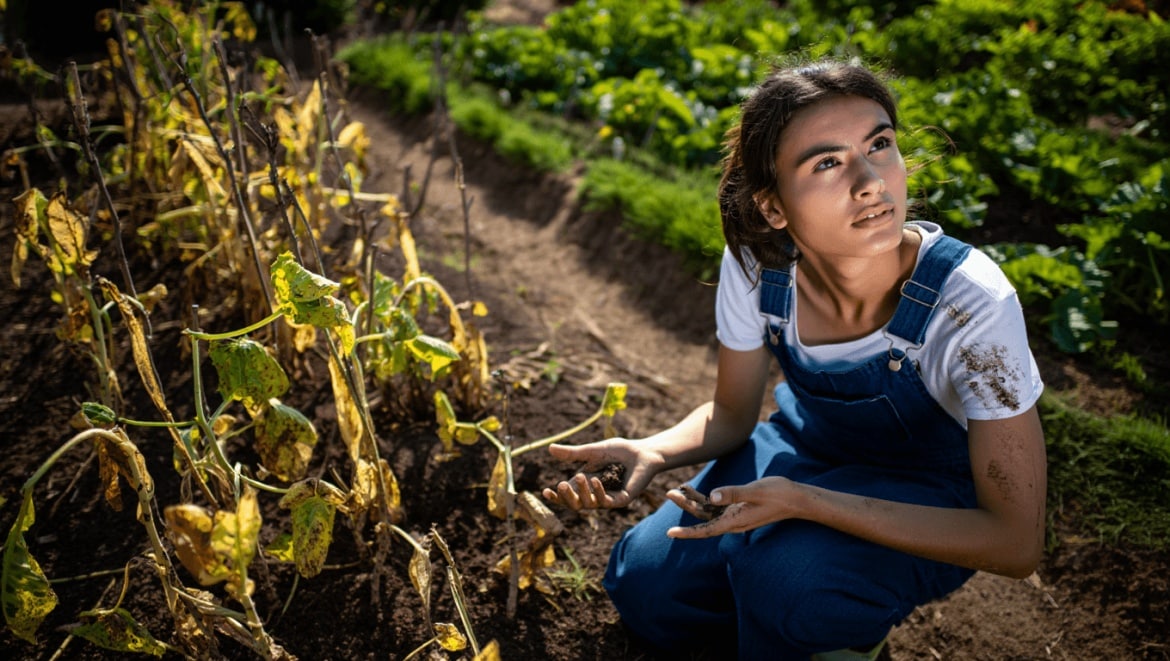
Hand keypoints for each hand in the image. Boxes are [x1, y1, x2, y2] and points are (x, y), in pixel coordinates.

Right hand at [541, 439, 659, 509]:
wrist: (643, 452)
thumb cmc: (620, 451)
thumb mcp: (592, 451)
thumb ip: (573, 454)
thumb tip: (550, 448)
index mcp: (586, 485)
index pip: (567, 495)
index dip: (556, 496)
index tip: (545, 492)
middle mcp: (596, 495)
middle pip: (575, 504)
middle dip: (566, 497)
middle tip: (560, 485)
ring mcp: (608, 499)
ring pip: (588, 504)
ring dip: (582, 492)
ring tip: (579, 476)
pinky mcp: (622, 500)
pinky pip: (606, 501)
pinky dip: (599, 491)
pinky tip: (595, 479)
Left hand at [666, 476, 798, 537]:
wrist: (796, 499)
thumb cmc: (779, 494)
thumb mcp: (756, 491)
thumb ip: (734, 493)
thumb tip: (712, 495)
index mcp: (736, 521)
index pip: (706, 530)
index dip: (687, 532)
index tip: (670, 533)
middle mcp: (733, 521)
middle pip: (703, 517)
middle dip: (685, 506)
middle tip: (669, 493)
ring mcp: (735, 515)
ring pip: (708, 511)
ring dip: (693, 501)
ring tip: (677, 489)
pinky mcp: (738, 508)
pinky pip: (717, 506)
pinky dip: (705, 498)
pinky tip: (695, 490)